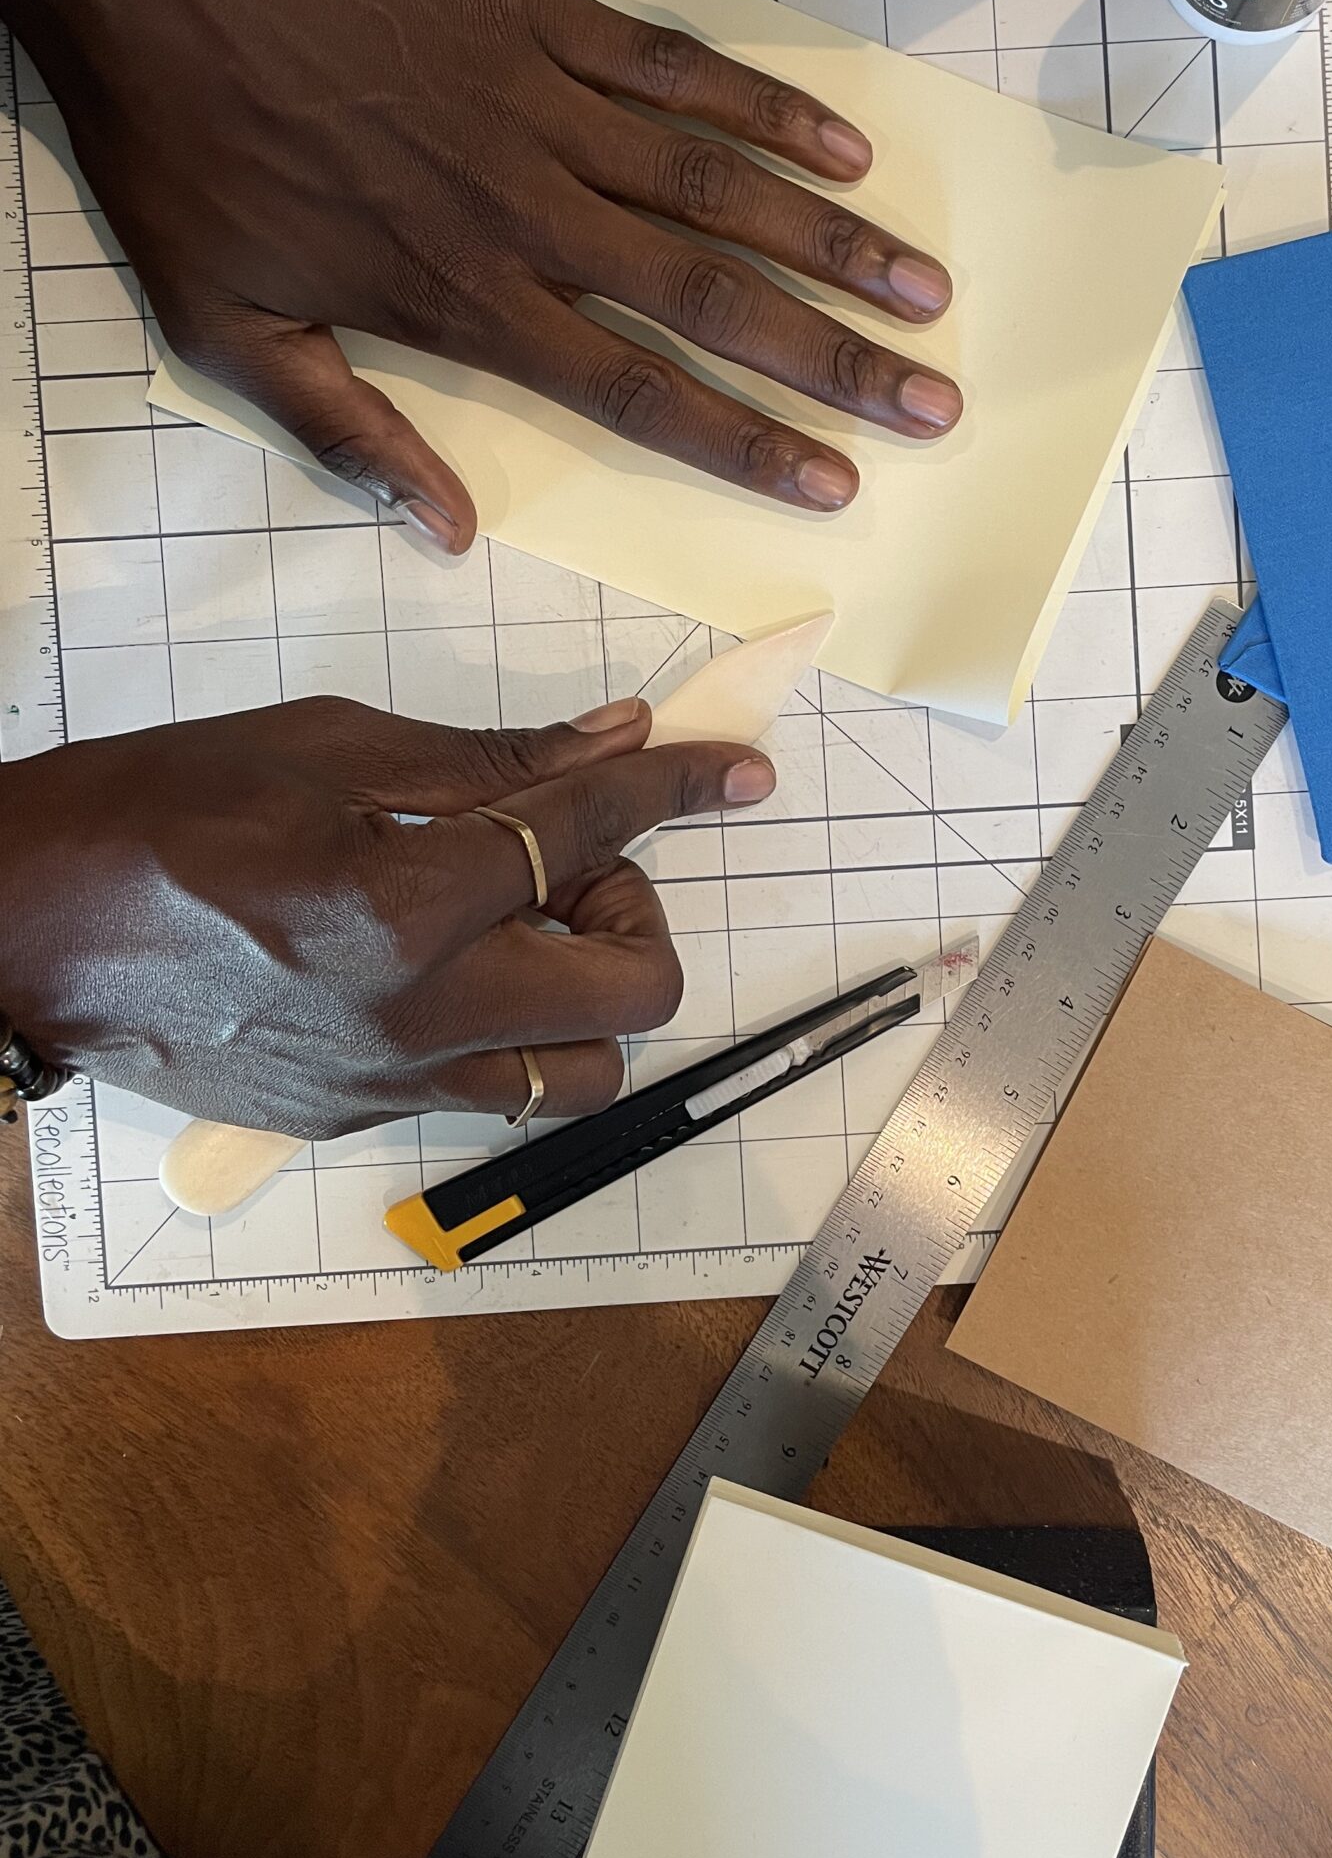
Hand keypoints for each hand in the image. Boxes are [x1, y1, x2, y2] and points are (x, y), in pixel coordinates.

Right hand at [0, 695, 770, 1139]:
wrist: (20, 929)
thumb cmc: (159, 809)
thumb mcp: (326, 745)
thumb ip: (488, 758)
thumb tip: (613, 738)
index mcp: (415, 903)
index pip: (591, 834)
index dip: (677, 785)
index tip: (734, 767)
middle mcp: (425, 1016)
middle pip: (638, 991)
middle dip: (637, 911)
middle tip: (570, 860)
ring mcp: (393, 1084)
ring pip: (584, 1074)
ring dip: (591, 994)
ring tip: (521, 926)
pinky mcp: (356, 1119)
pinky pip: (493, 1096)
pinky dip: (513, 1032)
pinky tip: (456, 968)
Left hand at [44, 0, 962, 547]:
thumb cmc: (188, 161)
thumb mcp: (228, 331)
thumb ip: (347, 434)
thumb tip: (441, 531)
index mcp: (466, 300)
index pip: (638, 391)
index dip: (746, 442)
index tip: (834, 482)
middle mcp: (530, 212)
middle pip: (712, 301)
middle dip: (835, 360)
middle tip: (933, 400)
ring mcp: (544, 107)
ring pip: (716, 188)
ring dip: (830, 241)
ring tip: (925, 286)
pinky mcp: (541, 18)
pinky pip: (676, 69)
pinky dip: (763, 109)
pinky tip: (841, 150)